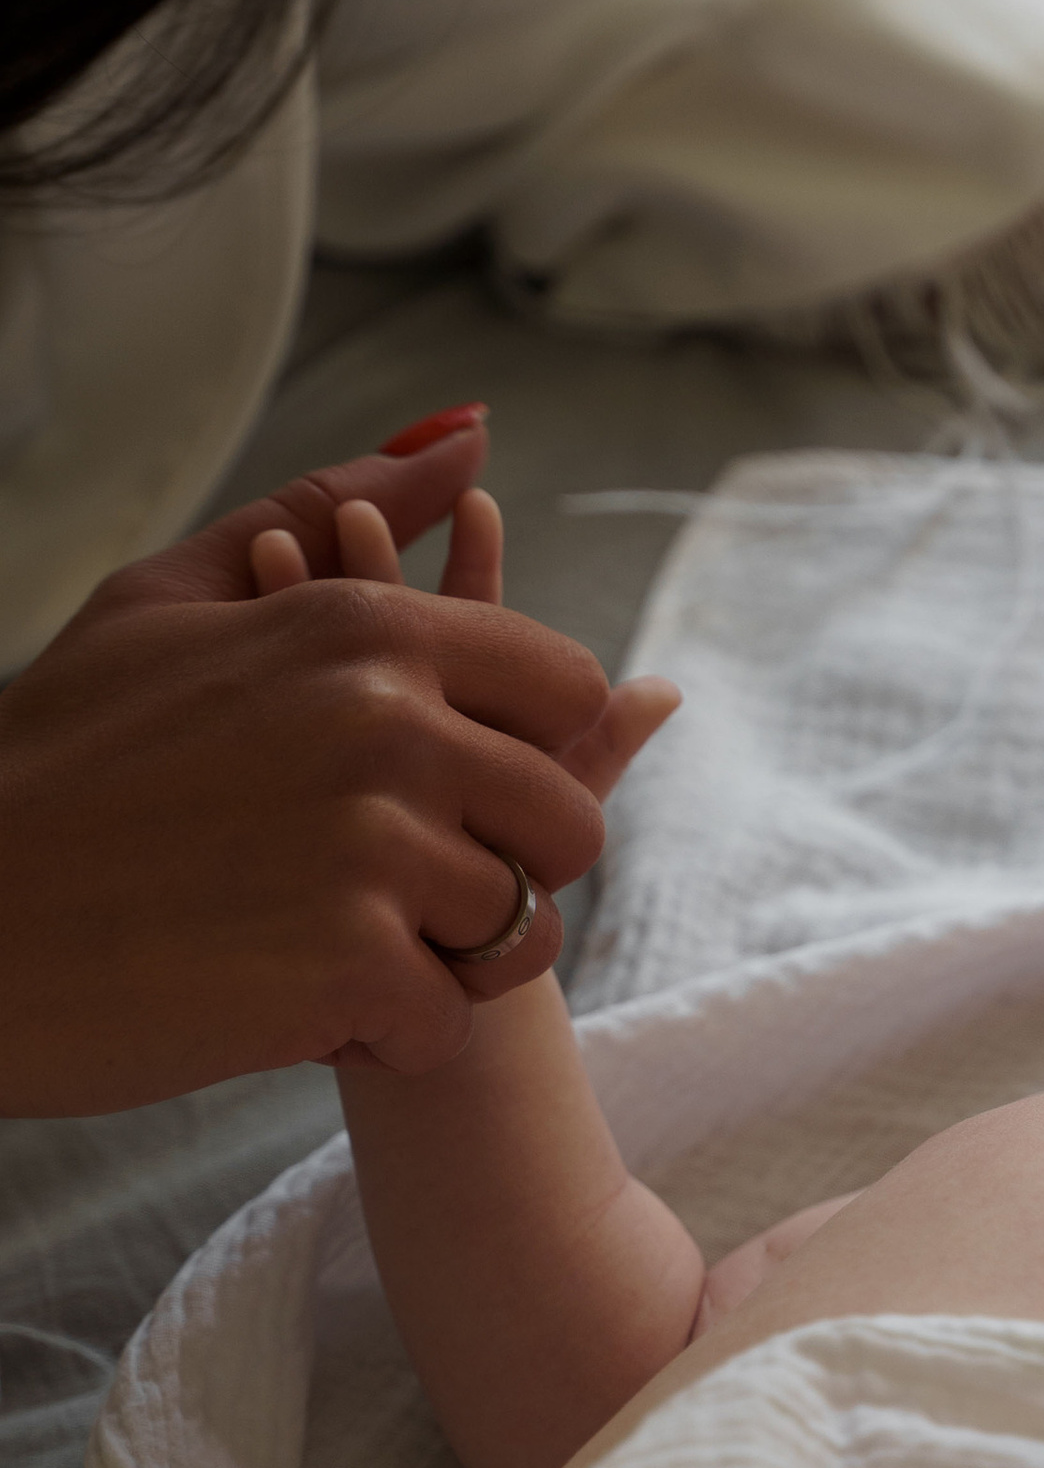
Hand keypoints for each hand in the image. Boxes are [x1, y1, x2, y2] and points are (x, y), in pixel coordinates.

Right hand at [0, 423, 657, 1113]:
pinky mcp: (347, 965)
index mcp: (361, 631)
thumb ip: (328, 512)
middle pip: (567, 822)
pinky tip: (296, 1006)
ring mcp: (372, 849)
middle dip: (500, 870)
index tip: (446, 790)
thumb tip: (469, 433)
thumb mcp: (167, 603)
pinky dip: (381, 1034)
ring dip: (442, 962)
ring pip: (521, 931)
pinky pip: (446, 1021)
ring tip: (333, 946)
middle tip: (390, 890)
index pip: (565, 687)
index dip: (522, 753)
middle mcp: (387, 726)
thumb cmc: (52, 761)